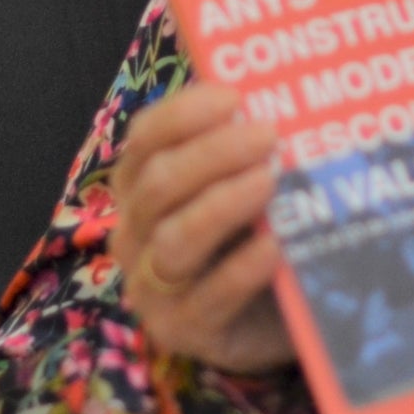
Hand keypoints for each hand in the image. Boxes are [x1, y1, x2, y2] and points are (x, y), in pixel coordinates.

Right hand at [107, 82, 296, 374]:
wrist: (274, 316)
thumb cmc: (255, 232)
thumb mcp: (248, 178)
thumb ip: (249, 139)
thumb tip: (278, 83)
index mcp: (142, 183)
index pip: (146, 138)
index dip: (185, 114)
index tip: (235, 96)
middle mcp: (135, 231)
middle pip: (160, 185)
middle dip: (213, 155)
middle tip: (268, 135)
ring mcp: (153, 285)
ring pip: (175, 241)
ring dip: (222, 206)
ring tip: (269, 182)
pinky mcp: (183, 330)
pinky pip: (207, 298)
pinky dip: (240, 270)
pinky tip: (273, 248)